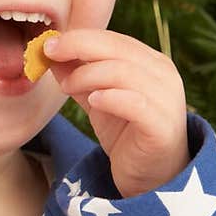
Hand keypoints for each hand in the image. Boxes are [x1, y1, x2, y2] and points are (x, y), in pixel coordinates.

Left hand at [43, 29, 189, 199]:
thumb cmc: (127, 134)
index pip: (114, 39)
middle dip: (78, 47)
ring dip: (87, 75)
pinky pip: (135, 103)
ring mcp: (167, 99)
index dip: (79, 38)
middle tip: (49, 54)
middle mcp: (163, 75)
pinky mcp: (162, 125)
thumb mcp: (97, 99)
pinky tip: (93, 102)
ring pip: (123, 72)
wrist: (152, 177)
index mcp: (151, 63)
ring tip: (67, 88)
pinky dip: (110, 98)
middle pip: (118, 49)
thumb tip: (49, 53)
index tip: (48, 44)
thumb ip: (78, 76)